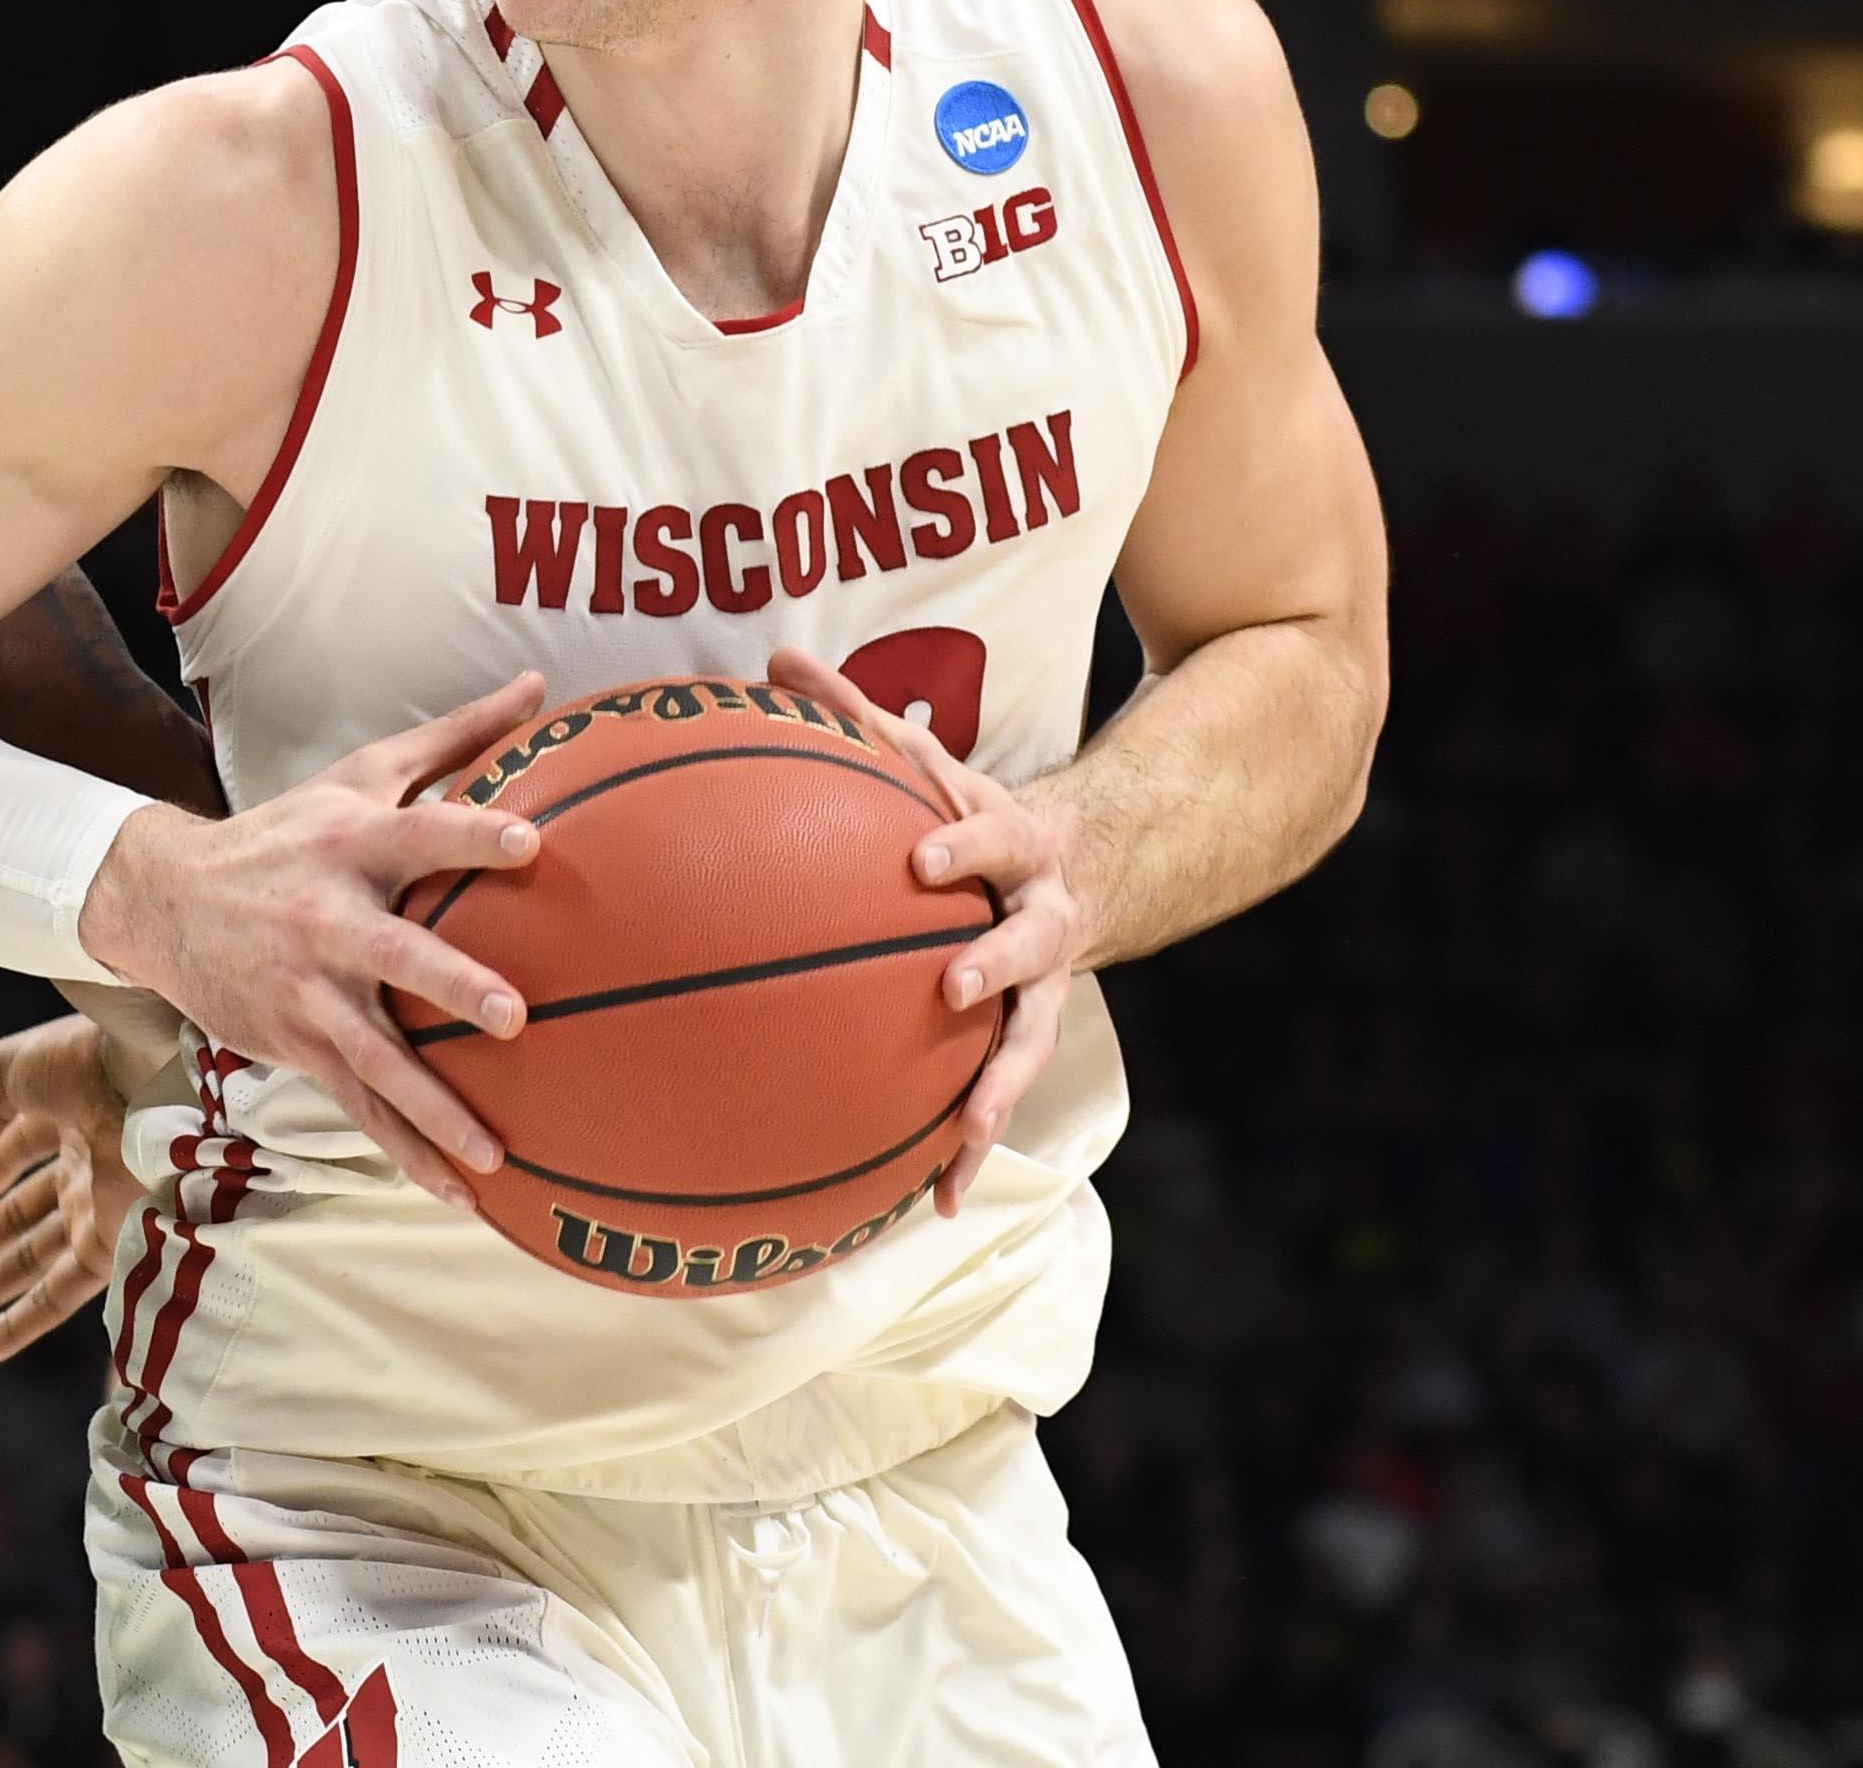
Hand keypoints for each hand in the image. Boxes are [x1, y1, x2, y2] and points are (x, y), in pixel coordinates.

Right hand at [0, 1014, 146, 1367]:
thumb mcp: (4, 1080)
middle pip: (26, 1221)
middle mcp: (85, 1165)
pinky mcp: (114, 1246)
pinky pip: (60, 1296)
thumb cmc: (82, 1060)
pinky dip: (19, 1325)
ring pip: (36, 1265)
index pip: (23, 1152)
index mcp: (66, 1112)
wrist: (156, 1077)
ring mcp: (100, 1209)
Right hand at [75, 673, 548, 1207]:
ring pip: (377, 1057)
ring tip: (493, 1150)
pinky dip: (406, 1151)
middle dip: (452, 986)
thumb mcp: (358, 774)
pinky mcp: (297, 1044)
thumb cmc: (286, 830)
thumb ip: (455, 735)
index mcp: (352, 845)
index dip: (473, 834)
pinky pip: (359, 1105)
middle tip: (514, 1015)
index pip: (421, 833)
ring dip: (434, 1107)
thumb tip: (540, 687)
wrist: (165, 898)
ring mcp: (310, 992)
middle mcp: (330, 919)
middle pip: (397, 955)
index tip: (530, 840)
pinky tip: (459, 1190)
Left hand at [765, 648, 1094, 1217]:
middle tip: (953, 989)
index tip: (922, 859)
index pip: (987, 832)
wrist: (1092, 864)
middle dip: (996, 965)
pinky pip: (1000, 1096)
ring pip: (1030, 1042)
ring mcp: (1045, 985)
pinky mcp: (1028, 1037)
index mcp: (1010, 843)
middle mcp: (1040, 916)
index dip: (960, 843)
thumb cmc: (966, 814)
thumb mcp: (927, 764)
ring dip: (998, 1095)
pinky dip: (969, 1148)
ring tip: (966, 1144)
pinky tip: (931, 1203)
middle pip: (1030, 944)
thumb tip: (770, 658)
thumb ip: (854, 716)